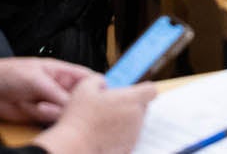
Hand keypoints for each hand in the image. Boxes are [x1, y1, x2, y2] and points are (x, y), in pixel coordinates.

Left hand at [0, 56, 92, 124]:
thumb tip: (76, 104)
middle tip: (64, 105)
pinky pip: (53, 122)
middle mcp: (59, 88)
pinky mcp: (41, 117)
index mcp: (62, 72)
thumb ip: (58, 93)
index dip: (97, 86)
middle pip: (80, 99)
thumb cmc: (9, 74)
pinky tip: (35, 111)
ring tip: (39, 105)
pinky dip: (48, 120)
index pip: (87, 78)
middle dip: (77, 105)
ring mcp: (51, 103)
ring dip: (55, 112)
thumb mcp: (36, 80)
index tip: (100, 96)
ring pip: (67, 113)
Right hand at [34, 77, 155, 153]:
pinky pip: (129, 135)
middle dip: (130, 103)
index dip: (142, 88)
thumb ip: (99, 79)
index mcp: (130, 99)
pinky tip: (104, 132)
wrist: (75, 145)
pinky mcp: (128, 147)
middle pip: (142, 106)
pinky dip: (121, 133)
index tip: (133, 89)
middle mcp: (136, 117)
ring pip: (135, 121)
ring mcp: (134, 134)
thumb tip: (103, 83)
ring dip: (125, 118)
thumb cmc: (81, 117)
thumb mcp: (85, 86)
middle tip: (111, 104)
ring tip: (104, 119)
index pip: (151, 90)